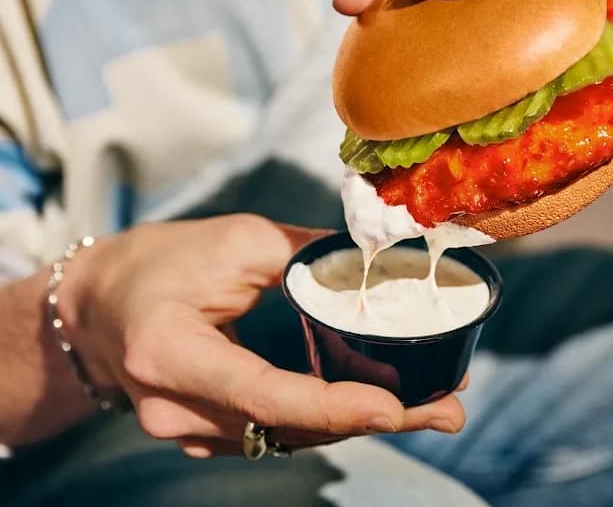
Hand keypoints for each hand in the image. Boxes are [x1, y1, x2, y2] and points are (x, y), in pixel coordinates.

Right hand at [57, 216, 465, 456]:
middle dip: (372, 420)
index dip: (333, 407)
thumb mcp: (235, 241)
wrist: (100, 301)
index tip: (395, 408)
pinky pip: (273, 431)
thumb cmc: (161, 260)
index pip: (264, 393)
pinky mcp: (204, 430)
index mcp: (172, 354)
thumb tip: (374, 260)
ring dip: (357, 422)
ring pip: (285, 436)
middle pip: (287, 426)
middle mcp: (176, 409)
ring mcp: (187, 430)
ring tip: (429, 406)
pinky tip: (373, 403)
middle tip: (446, 411)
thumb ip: (304, 255)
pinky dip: (324, 419)